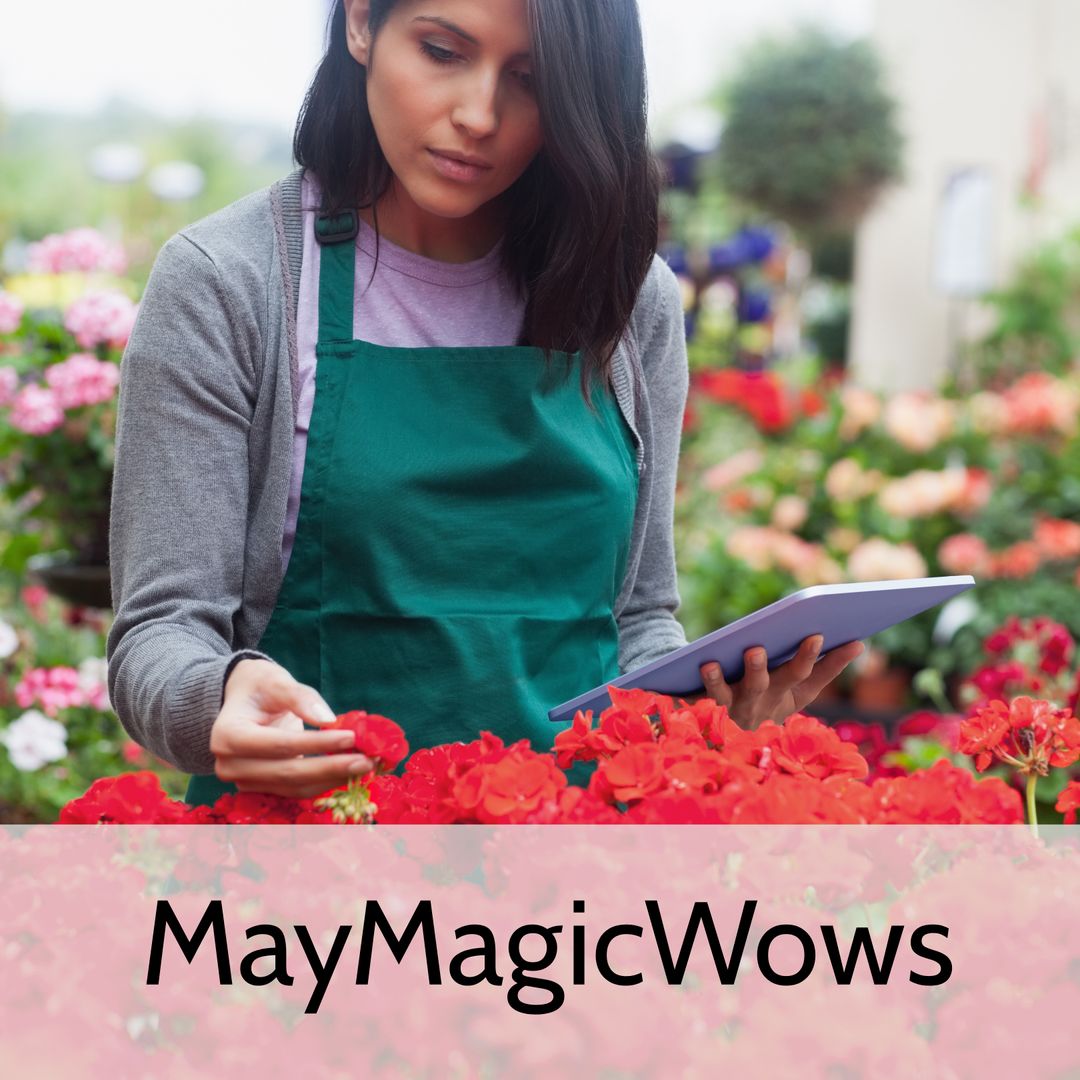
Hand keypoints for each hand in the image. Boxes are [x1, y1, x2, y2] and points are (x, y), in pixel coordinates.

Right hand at [210, 659, 372, 797]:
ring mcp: (244, 782)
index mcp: (227, 736)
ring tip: (366, 767)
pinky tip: (350, 772)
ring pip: (295, 787)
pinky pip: (297, 789)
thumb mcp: (276, 681)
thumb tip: (328, 720)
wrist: (243, 701)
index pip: (280, 745)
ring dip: (333, 779)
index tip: (351, 737)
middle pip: (288, 773)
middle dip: (331, 767)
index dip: (317, 744)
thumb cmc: (259, 686)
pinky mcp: (262, 788)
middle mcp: (230, 766)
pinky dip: (324, 782)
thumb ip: (300, 698)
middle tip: (367, 761)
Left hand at [691, 636, 863, 729]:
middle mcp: (769, 701)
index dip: (833, 660)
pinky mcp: (713, 703)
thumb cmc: (764, 699)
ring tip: (756, 650)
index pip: (816, 676)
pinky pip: (712, 692)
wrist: (721, 734)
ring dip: (756, 670)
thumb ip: (824, 666)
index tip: (845, 638)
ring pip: (752, 688)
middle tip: (813, 637)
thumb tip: (858, 643)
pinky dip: (712, 680)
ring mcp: (742, 705)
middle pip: (789, 679)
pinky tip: (708, 663)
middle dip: (802, 659)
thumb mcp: (795, 690)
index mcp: (791, 696)